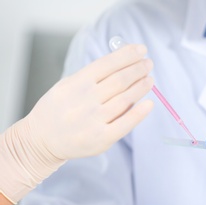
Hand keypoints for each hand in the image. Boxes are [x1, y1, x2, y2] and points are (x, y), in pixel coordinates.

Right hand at [26, 43, 153, 159]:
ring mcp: (93, 121)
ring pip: (125, 99)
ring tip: (149, 79)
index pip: (107, 64)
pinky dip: (139, 113)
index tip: (141, 50)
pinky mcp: (101, 139)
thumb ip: (92, 76)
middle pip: (119, 80)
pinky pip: (125, 124)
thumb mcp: (67, 86)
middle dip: (137, 69)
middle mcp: (84, 101)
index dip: (127, 55)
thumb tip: (124, 63)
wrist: (42, 140)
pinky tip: (149, 103)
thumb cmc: (59, 110)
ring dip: (141, 87)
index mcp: (75, 84)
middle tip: (148, 64)